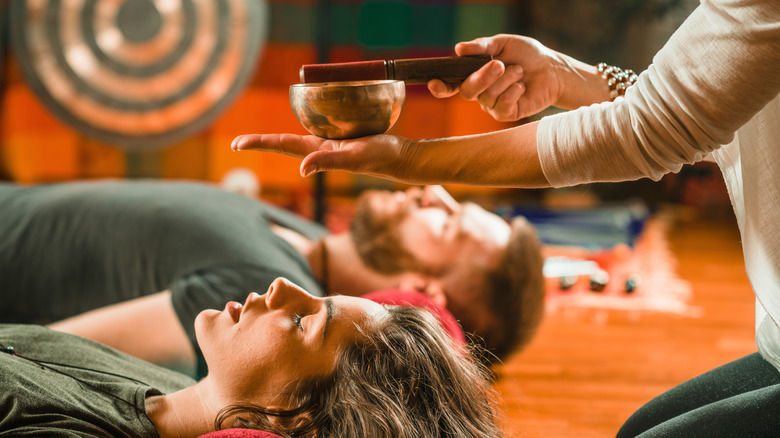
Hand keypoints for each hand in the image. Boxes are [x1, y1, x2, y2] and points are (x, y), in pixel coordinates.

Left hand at [232, 133, 425, 181]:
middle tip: (236, 144)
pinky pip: (315, 132)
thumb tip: (300, 169)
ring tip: (255, 142)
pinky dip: (301, 130)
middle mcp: (319, 150)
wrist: (401, 158)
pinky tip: (300, 127)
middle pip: (282, 145)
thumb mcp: (354, 157)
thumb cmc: (380, 157)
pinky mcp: (341, 139)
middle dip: (260, 144)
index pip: (281, 145)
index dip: (258, 144)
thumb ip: (328, 162)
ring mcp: (329, 145)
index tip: (236, 145)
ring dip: (275, 142)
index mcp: (317, 152)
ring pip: (296, 140)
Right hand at [428, 34, 564, 121]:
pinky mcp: (507, 114)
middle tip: (500, 64)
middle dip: (482, 77)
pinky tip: (522, 86)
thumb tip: (458, 49)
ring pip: (487, 97)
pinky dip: (513, 92)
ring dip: (505, 80)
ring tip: (519, 71)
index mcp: (474, 74)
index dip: (441, 87)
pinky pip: (501, 106)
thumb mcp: (503, 43)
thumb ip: (481, 46)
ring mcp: (492, 105)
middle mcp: (480, 92)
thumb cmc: (527, 54)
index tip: (434, 83)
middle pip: (467, 91)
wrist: (551, 68)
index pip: (451, 84)